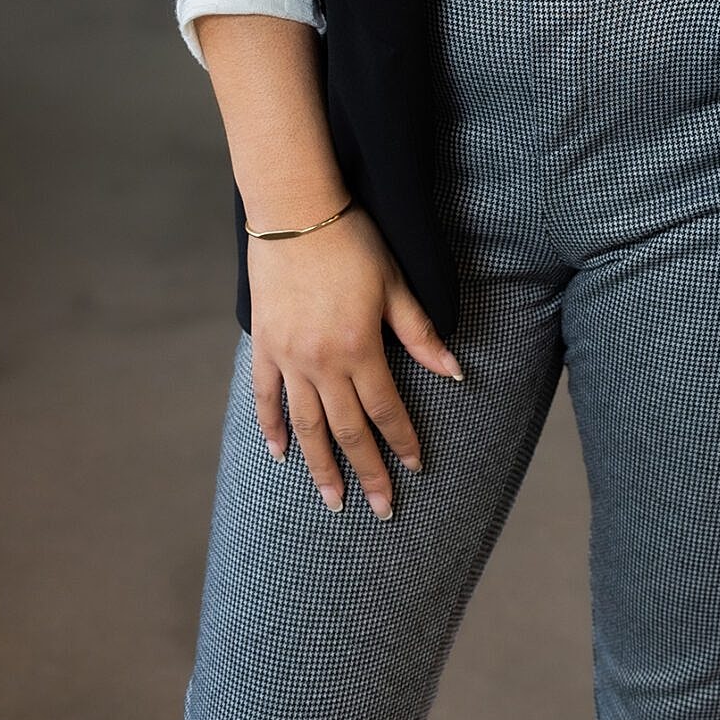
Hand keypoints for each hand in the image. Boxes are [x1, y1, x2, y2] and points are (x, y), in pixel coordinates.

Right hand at [248, 203, 463, 519]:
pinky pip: (266, 397)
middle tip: (380, 508)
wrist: (294, 211)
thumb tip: (454, 372)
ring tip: (333, 499)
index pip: (385, 409)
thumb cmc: (351, 242)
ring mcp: (288, 357)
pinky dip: (273, 428)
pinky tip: (281, 454)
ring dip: (320, 466)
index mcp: (358, 348)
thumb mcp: (394, 284)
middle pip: (347, 430)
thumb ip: (420, 333)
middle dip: (366, 472)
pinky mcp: (264, 345)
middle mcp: (321, 362)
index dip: (402, 440)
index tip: (414, 468)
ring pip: (306, 425)